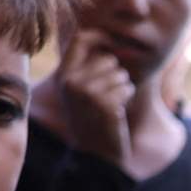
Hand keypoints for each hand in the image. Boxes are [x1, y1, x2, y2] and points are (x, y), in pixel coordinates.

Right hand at [55, 32, 134, 168]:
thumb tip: (103, 37)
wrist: (95, 153)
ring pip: (120, 74)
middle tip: (108, 95)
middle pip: (107, 58)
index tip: (110, 42)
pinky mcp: (105, 104)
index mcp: (63, 76)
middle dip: (116, 74)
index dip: (100, 37)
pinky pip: (127, 88)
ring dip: (123, 88)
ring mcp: (87, 93)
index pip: (81, 39)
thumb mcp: (79, 91)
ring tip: (111, 104)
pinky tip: (118, 111)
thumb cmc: (92, 119)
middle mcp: (71, 82)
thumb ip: (85, 66)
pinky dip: (128, 98)